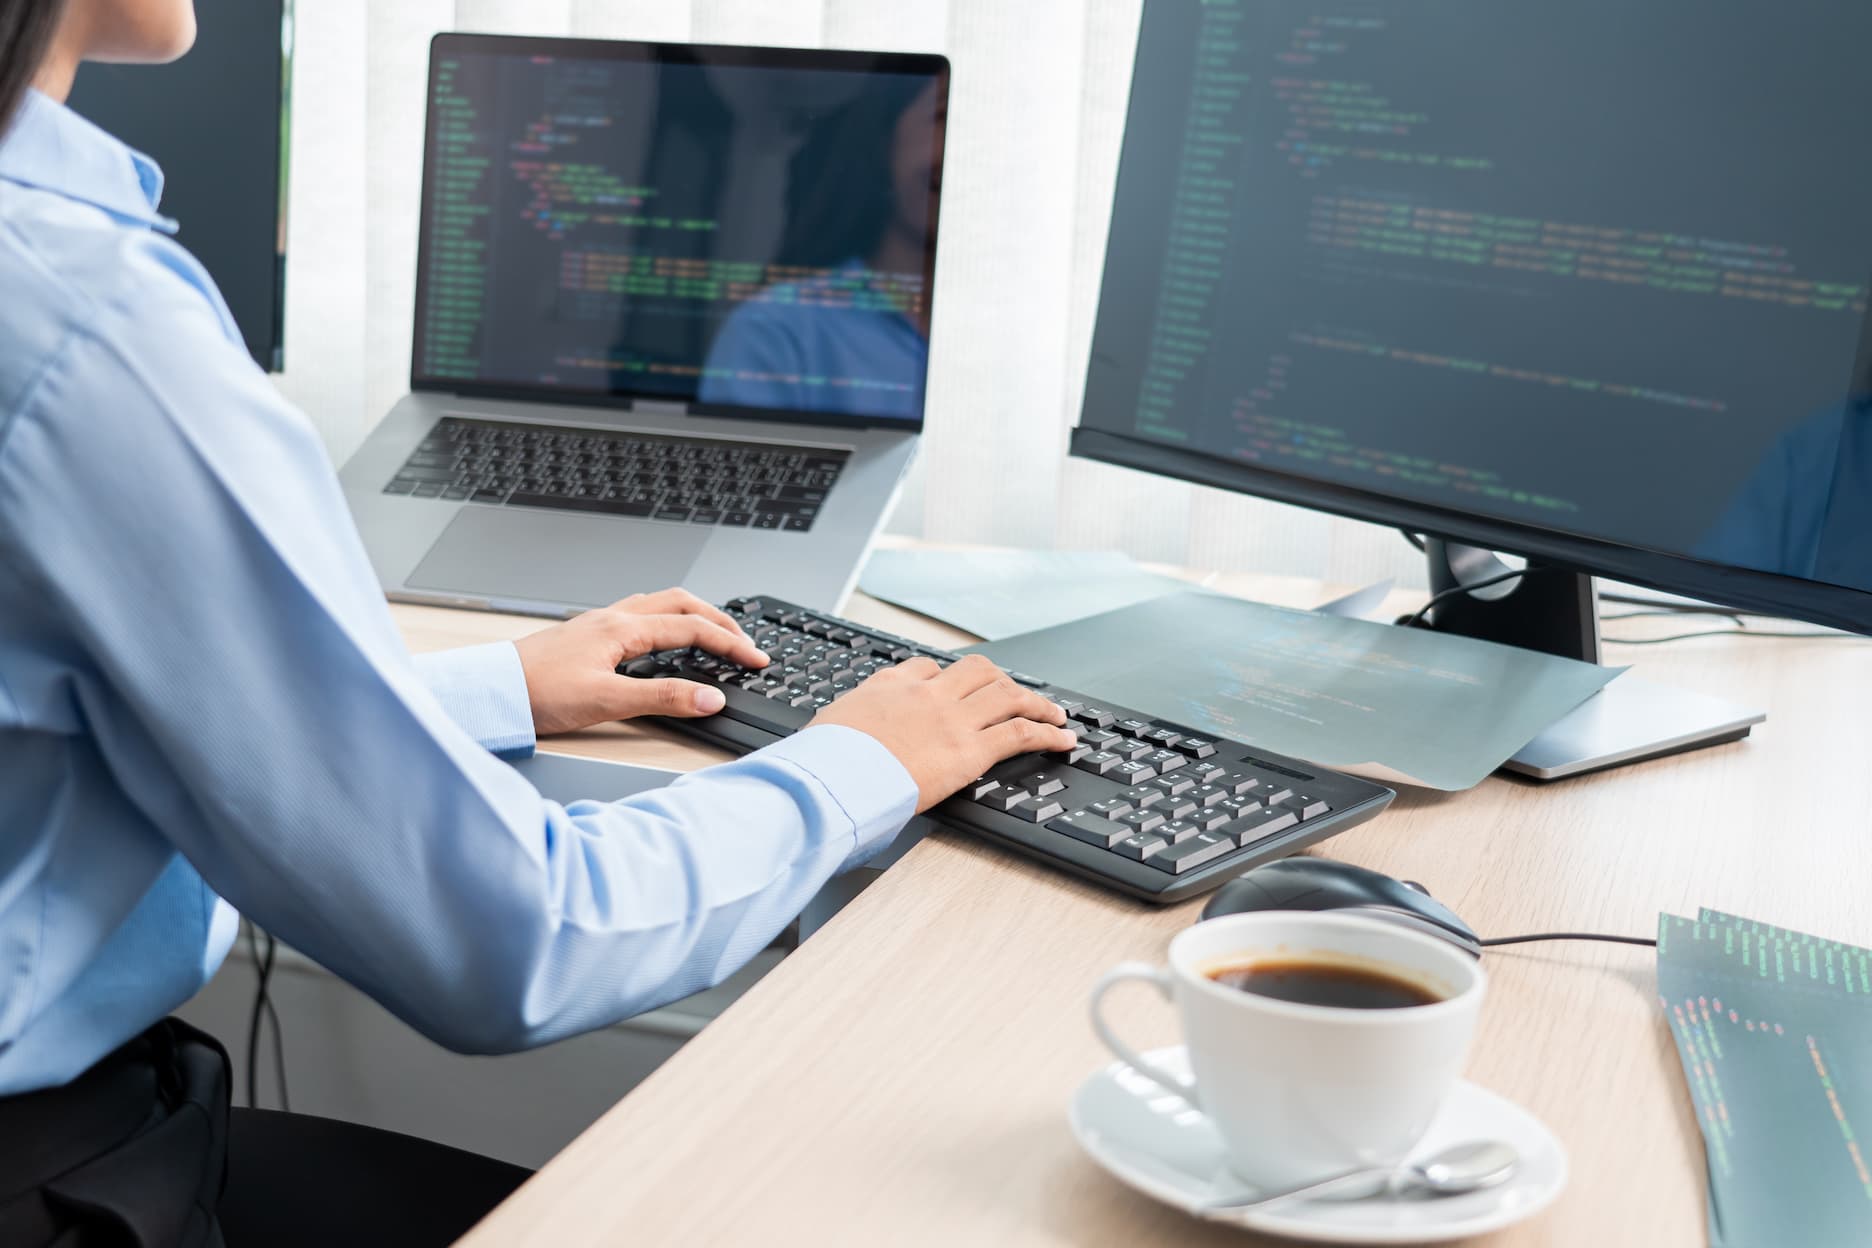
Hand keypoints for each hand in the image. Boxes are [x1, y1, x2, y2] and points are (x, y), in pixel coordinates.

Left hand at [512, 589, 767, 735]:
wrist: (489, 691)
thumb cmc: (535, 693)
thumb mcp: (606, 701)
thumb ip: (663, 697)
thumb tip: (711, 698)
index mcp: (622, 628)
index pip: (691, 628)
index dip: (730, 644)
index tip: (757, 659)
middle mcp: (612, 618)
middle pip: (680, 603)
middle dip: (718, 620)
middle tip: (744, 642)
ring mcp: (597, 624)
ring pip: (658, 605)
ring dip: (692, 616)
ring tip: (712, 634)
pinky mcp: (585, 637)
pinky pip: (638, 616)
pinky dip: (665, 622)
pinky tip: (661, 642)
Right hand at [809, 654, 1077, 811]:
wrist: (831, 775)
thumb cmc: (822, 760)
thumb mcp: (828, 727)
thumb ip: (846, 726)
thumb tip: (836, 741)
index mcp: (889, 685)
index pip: (926, 668)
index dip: (948, 676)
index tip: (956, 686)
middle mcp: (926, 693)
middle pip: (977, 671)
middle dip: (1000, 680)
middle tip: (1015, 693)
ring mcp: (951, 719)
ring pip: (1006, 695)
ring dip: (1035, 702)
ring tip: (1053, 714)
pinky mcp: (969, 750)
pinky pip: (1020, 733)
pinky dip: (1048, 733)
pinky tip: (1063, 739)